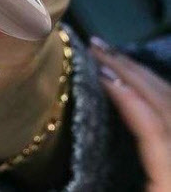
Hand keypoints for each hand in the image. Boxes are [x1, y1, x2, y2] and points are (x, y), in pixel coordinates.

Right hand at [92, 38, 170, 191]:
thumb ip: (96, 179)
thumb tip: (64, 156)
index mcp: (170, 180)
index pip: (154, 128)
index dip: (128, 96)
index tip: (100, 72)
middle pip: (163, 104)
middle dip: (129, 70)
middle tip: (97, 47)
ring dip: (139, 71)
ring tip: (109, 52)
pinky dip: (152, 85)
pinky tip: (135, 75)